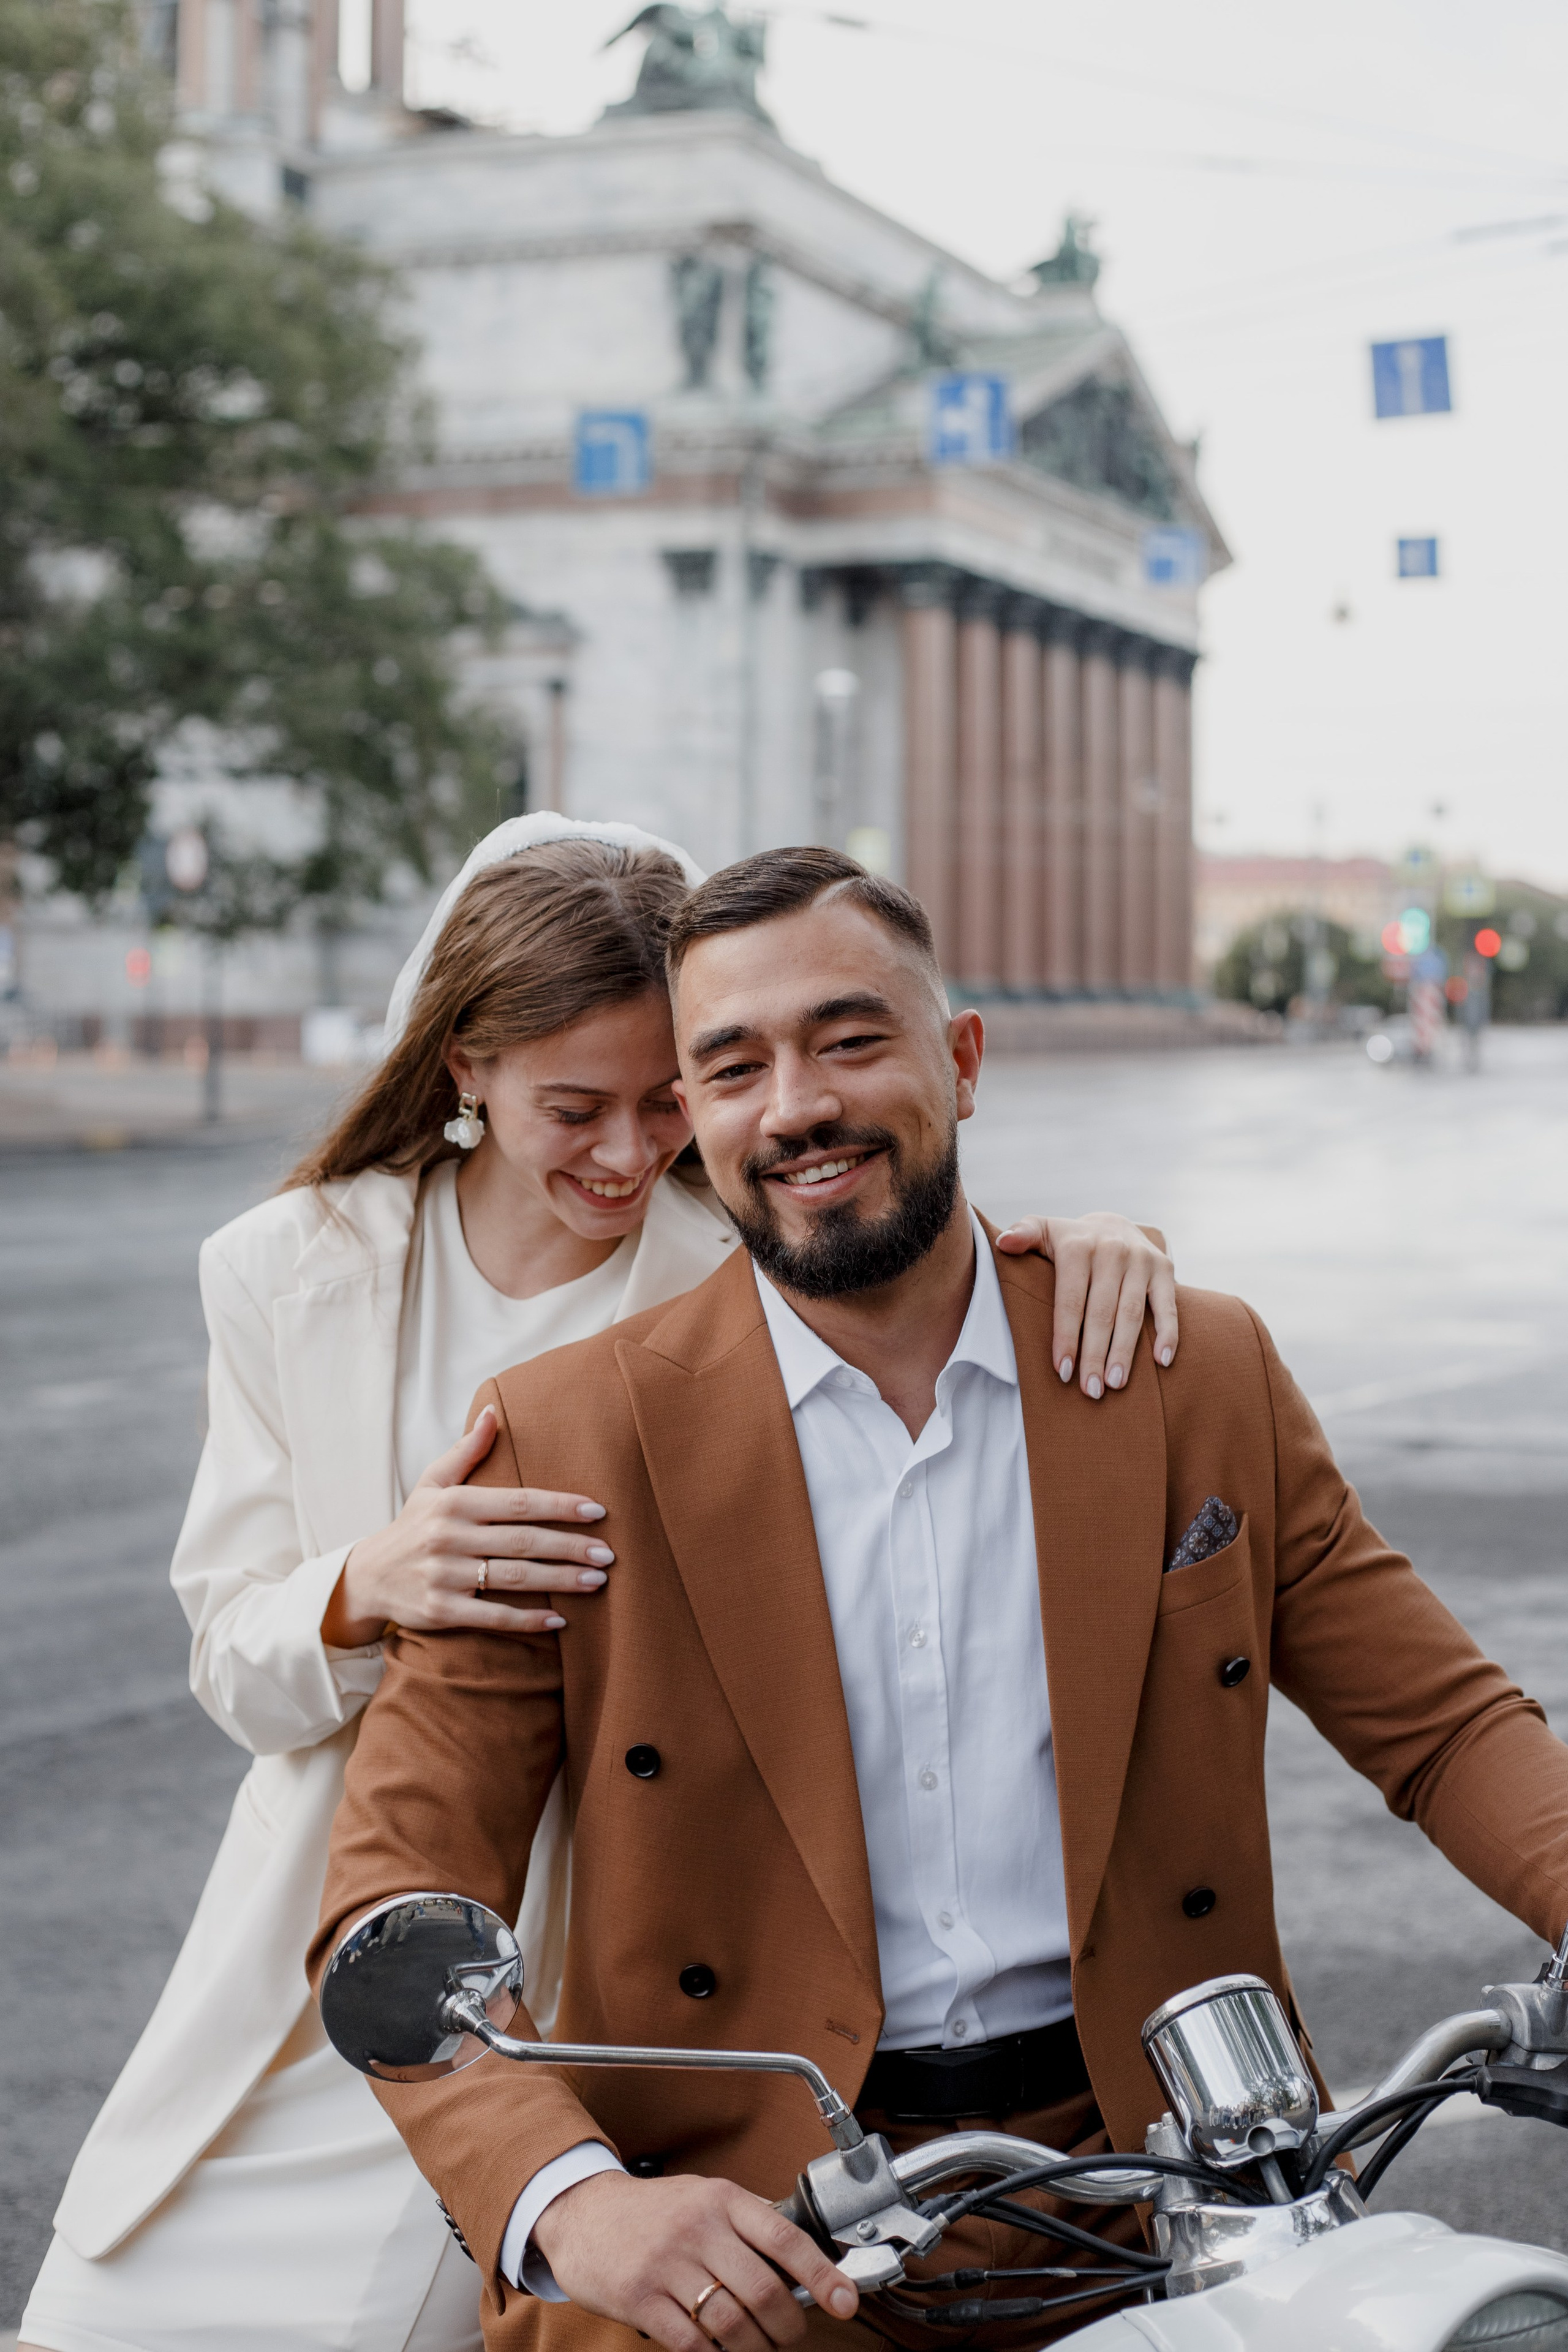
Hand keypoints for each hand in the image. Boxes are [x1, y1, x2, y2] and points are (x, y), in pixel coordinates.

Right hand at [320, 1407, 612, 1647]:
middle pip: (523, 1542)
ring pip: (513, 1579)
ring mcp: (445, 1576)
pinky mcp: (441, 1611)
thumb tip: (494, 1412)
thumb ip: (468, 1451)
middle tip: (608, 1554)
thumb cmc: (413, 1526)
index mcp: (455, 1503)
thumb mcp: (433, 1483)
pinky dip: (527, 1620)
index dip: (561, 1506)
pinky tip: (559, 1621)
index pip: (519, 1503)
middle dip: (570, 1547)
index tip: (597, 1511)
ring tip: (596, 1581)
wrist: (367, 1577)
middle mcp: (449, 1538)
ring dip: (560, 1581)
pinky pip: (492, 1616)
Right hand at [532, 2169, 858, 2351]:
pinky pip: (691, 2342)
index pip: (784, 2237)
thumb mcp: (703, 2198)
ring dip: (755, 2348)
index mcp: (721, 2199)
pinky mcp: (640, 2297)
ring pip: (732, 2322)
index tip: (846, 2300)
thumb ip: (747, 2226)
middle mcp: (698, 2227)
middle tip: (789, 2335)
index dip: (821, 2273)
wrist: (583, 2213)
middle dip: (788, 2325)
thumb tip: (804, 2266)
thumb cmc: (654, 2211)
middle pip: (763, 2290)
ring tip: (757, 2348)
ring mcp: (667, 2263)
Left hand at [995, 1212, 1177, 1397]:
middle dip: (1095, 1354)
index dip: (1066, 1337)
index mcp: (1078, 1246)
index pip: (1071, 1300)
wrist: (1114, 1225)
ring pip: (1132, 1314)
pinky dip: (1168, 1334)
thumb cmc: (1070, 1241)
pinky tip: (1161, 1362)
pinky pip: (1168, 1306)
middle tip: (1090, 1390)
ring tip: (1115, 1384)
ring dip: (1125, 1352)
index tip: (1062, 1371)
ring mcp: (1141, 1260)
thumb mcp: (1044, 1231)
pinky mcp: (1164, 1268)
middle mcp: (1111, 1251)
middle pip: (1102, 1312)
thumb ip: (1023, 1235)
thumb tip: (1002, 1244)